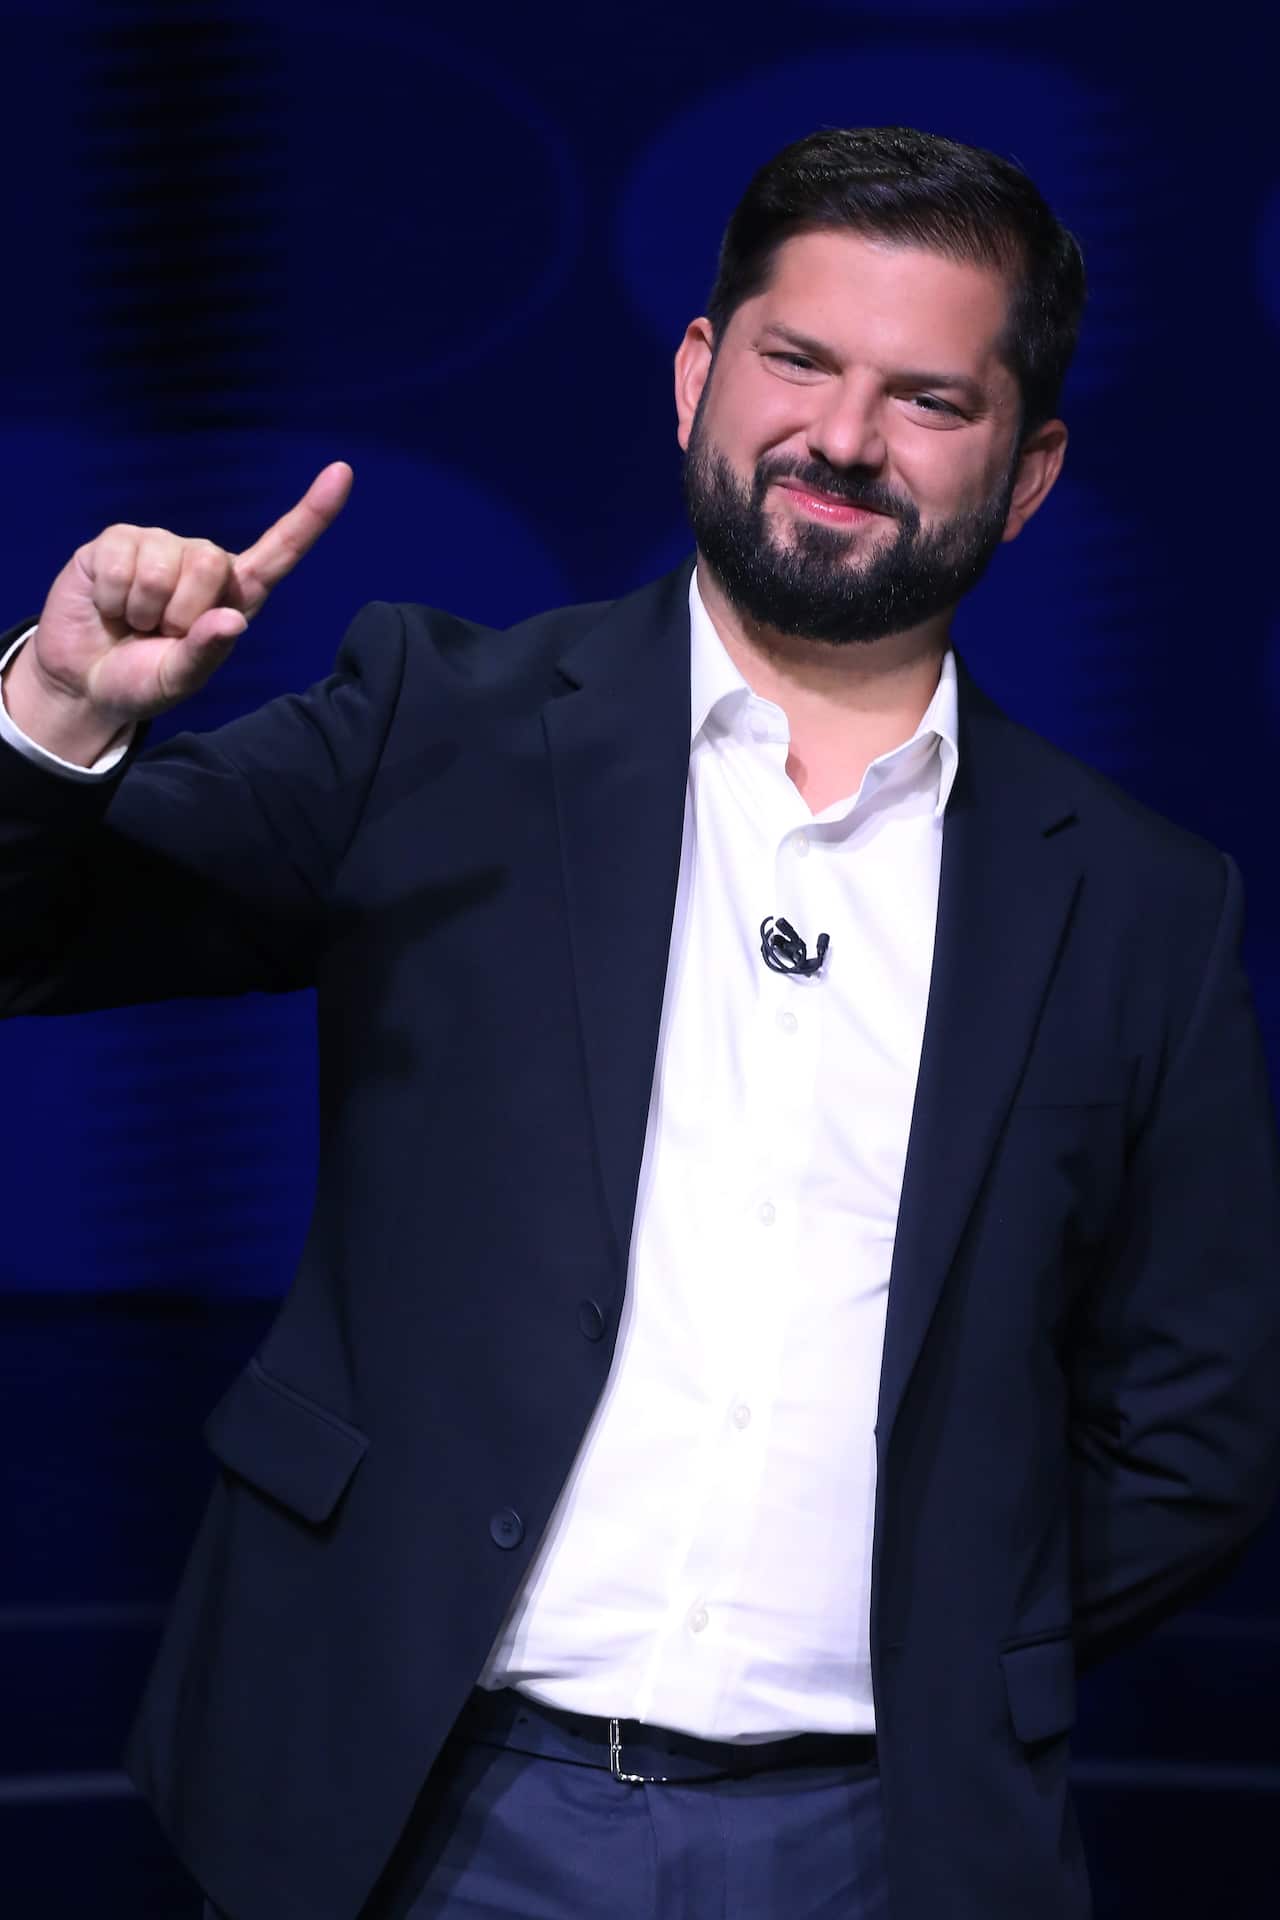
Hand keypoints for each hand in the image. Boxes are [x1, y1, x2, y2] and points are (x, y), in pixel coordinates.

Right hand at [4, 461, 352, 761]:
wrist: (86, 680)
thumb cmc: (144, 678)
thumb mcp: (179, 680)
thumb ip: (205, 653)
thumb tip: (233, 621)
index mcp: (236, 593)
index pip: (281, 549)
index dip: (312, 514)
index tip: (342, 473)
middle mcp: (203, 560)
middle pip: (210, 563)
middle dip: (181, 613)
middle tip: (161, 633)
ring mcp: (159, 544)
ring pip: (163, 568)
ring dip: (142, 610)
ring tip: (133, 621)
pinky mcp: (117, 540)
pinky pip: (120, 563)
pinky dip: (112, 598)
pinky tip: (108, 606)